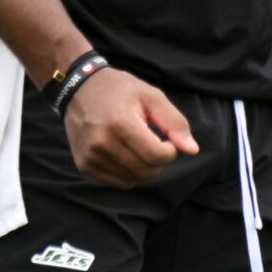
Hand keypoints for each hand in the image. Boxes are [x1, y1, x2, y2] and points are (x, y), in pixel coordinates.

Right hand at [62, 68, 198, 188]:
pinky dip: (128, 173)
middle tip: (154, 142)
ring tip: (137, 145)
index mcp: (120, 123)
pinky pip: (117, 182)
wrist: (80, 88)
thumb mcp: (152, 96)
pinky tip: (124, 152)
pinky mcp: (84, 166)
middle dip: (158, 161)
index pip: (155, 156)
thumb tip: (192, 150)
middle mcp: (101, 143)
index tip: (167, 139)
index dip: (170, 151)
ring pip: (132, 181)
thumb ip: (174, 123)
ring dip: (144, 168)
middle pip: (145, 171)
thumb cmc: (121, 90)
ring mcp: (90, 157)